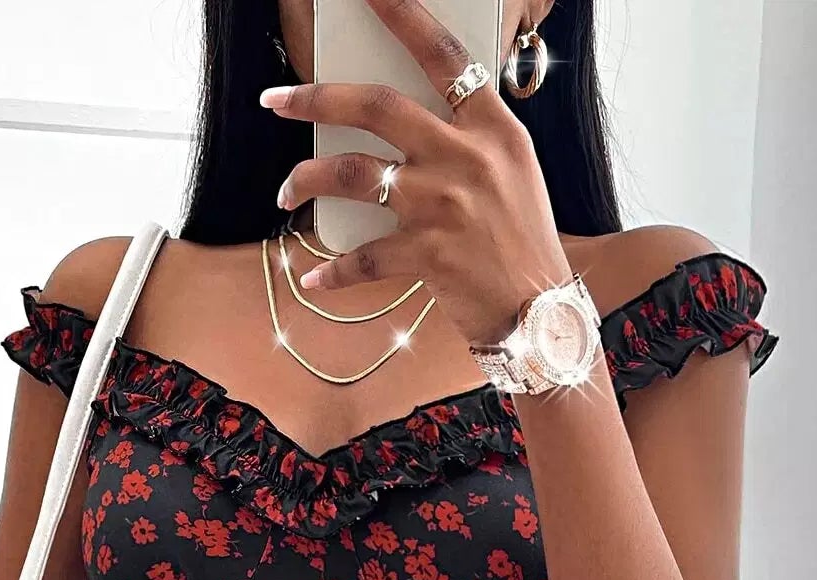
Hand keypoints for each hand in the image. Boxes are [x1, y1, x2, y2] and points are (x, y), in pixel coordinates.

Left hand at [261, 0, 571, 347]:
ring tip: (286, 190)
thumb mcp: (511, 170)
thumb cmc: (521, 240)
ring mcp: (445, 206)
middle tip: (276, 99)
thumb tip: (406, 117)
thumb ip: (466, 136)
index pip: (441, 55)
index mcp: (493, 128)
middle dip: (315, 97)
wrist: (540, 312)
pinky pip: (362, 257)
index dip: (401, 14)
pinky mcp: (429, 256)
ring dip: (307, 179)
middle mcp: (466, 158)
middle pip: (376, 105)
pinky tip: (312, 277)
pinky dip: (332, 270)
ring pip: (353, 174)